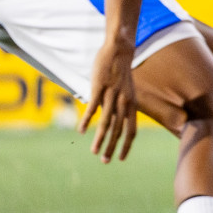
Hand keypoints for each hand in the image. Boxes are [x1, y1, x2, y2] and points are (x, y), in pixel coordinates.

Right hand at [79, 43, 137, 162]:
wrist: (119, 51)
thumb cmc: (121, 72)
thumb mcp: (126, 91)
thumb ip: (119, 106)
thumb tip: (110, 119)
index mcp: (132, 104)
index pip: (131, 131)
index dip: (126, 145)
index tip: (121, 158)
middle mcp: (124, 102)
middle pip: (118, 131)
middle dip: (112, 148)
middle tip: (105, 162)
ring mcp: (111, 95)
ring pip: (106, 123)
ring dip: (100, 139)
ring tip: (94, 152)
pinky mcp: (99, 88)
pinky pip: (93, 108)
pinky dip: (86, 120)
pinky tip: (80, 130)